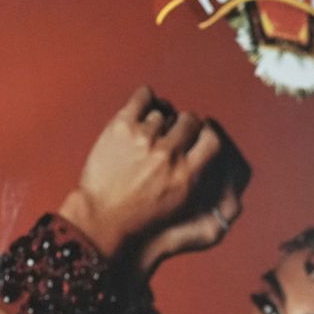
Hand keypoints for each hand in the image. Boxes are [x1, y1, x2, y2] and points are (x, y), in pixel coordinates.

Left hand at [60, 87, 250, 277]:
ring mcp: (144, 138)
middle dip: (184, 125)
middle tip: (175, 132)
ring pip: (163, 113)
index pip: (211, 140)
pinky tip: (144, 104)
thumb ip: (197, 175)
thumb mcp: (180, 202)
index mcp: (186, 175)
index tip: (201, 133)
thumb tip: (208, 148)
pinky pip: (142, 97)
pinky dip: (145, 98)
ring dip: (158, 120)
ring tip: (150, 134)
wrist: (102, 217)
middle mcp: (168, 154)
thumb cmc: (141, 215)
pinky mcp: (121, 126)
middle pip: (189, 121)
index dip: (207, 133)